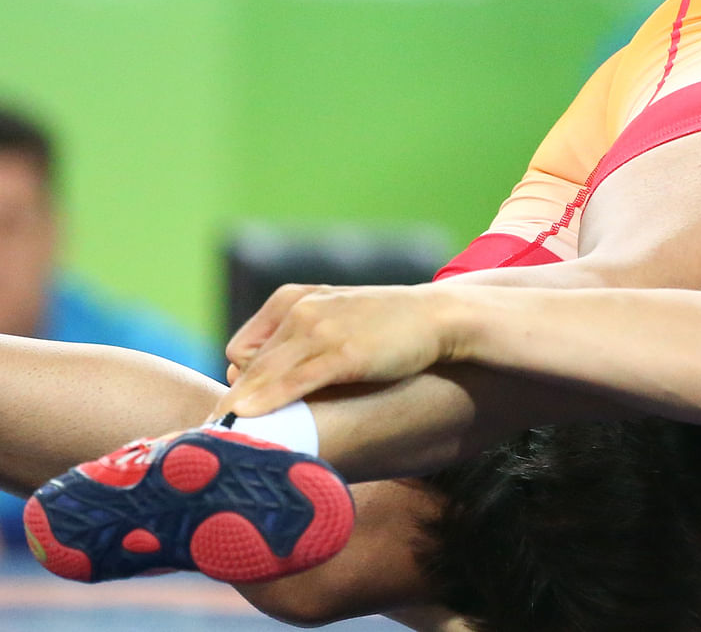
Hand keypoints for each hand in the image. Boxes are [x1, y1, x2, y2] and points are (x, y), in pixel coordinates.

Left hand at [217, 283, 465, 418]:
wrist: (443, 316)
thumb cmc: (391, 325)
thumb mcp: (337, 319)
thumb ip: (300, 341)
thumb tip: (263, 383)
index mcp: (293, 300)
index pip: (242, 349)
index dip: (242, 382)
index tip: (248, 411)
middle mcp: (301, 310)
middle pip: (247, 366)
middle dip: (234, 403)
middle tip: (217, 438)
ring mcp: (321, 330)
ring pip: (263, 375)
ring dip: (240, 408)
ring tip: (223, 440)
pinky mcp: (342, 353)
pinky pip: (293, 381)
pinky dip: (267, 400)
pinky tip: (249, 419)